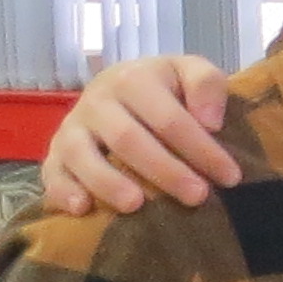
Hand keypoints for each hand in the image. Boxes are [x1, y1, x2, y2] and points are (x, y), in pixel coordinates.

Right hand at [43, 55, 237, 215]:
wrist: (121, 88)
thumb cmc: (166, 88)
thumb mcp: (191, 72)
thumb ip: (207, 84)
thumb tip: (210, 121)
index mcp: (133, 79)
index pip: (169, 118)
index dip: (201, 149)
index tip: (230, 176)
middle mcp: (97, 101)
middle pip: (128, 139)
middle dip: (165, 171)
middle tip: (198, 197)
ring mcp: (72, 128)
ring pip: (82, 154)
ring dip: (108, 182)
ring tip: (136, 206)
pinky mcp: (55, 154)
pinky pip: (52, 172)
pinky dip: (63, 190)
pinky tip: (82, 209)